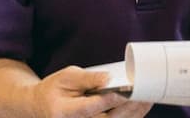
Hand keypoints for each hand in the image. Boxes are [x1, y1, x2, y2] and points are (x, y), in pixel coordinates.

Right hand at [30, 65, 150, 117]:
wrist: (41, 107)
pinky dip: (129, 117)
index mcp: (66, 112)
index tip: (128, 90)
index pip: (92, 107)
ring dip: (133, 114)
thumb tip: (108, 78)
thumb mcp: (67, 76)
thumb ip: (87, 78)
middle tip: (146, 94)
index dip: (111, 100)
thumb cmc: (54, 89)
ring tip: (148, 99)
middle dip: (129, 108)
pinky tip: (141, 107)